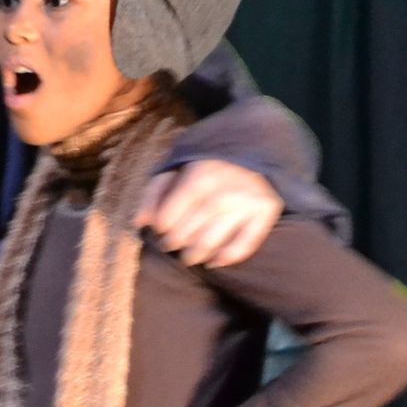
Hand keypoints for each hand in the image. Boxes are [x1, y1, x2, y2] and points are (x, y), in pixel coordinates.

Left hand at [137, 161, 280, 267]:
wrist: (257, 145)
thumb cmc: (210, 163)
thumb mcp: (178, 168)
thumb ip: (155, 192)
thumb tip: (140, 222)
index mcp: (198, 176)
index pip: (168, 219)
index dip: (162, 229)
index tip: (163, 229)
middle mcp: (223, 192)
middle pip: (187, 234)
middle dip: (175, 243)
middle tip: (174, 244)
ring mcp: (246, 204)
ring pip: (211, 244)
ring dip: (195, 256)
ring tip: (189, 256)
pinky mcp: (265, 212)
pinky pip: (242, 247)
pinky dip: (225, 258)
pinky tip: (214, 261)